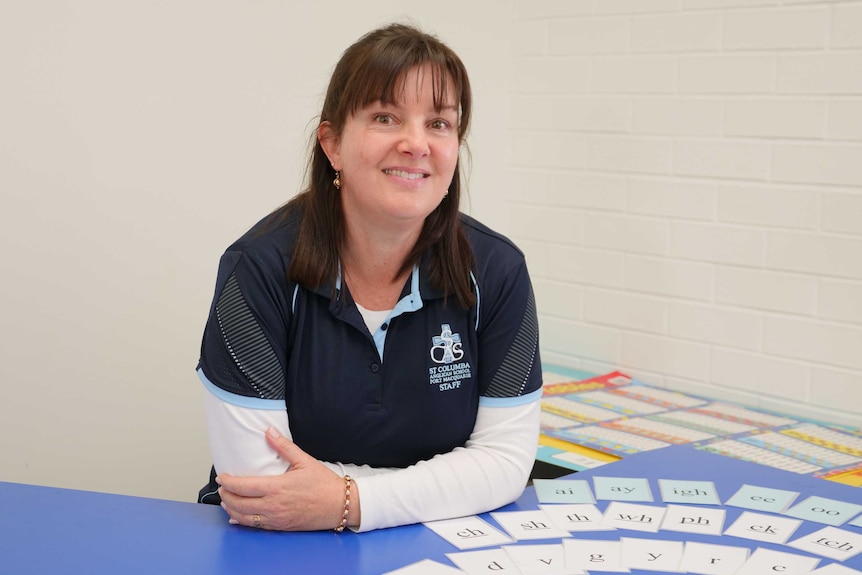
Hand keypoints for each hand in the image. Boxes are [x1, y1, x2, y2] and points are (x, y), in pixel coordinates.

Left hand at [216, 427, 360, 530]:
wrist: (339, 505)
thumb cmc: (323, 484)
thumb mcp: (304, 460)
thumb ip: (284, 446)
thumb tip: (269, 431)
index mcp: (277, 488)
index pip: (243, 487)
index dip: (228, 482)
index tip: (222, 476)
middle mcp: (273, 506)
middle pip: (239, 504)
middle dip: (226, 496)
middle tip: (222, 488)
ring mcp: (276, 519)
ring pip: (244, 518)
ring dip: (231, 510)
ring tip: (226, 501)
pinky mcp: (281, 526)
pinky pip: (256, 527)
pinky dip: (242, 522)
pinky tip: (237, 518)